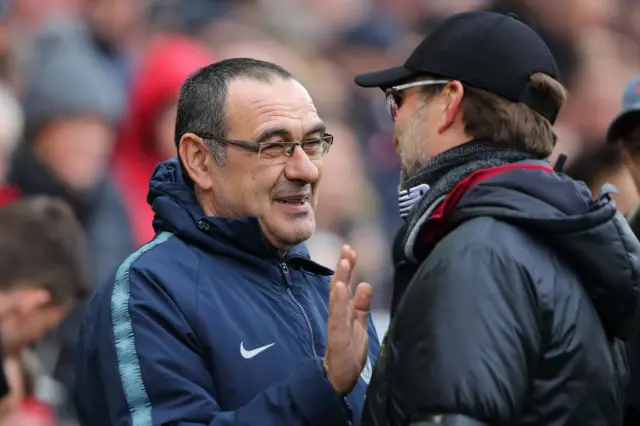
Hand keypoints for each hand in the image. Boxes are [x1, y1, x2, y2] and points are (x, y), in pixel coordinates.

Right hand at [323, 245, 371, 395]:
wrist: (337, 383)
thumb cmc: (348, 356)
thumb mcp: (359, 327)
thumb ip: (361, 306)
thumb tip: (365, 284)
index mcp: (345, 314)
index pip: (345, 286)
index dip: (348, 268)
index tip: (350, 250)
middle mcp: (339, 317)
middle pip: (340, 288)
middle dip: (344, 268)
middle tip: (347, 250)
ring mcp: (337, 327)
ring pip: (337, 299)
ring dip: (341, 279)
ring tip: (345, 262)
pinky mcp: (337, 338)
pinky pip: (337, 318)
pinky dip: (339, 302)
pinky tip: (340, 288)